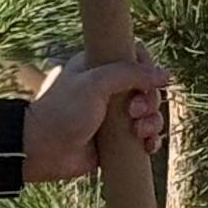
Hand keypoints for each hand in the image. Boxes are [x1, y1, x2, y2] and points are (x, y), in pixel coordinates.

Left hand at [20, 55, 169, 179]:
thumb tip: (166, 75)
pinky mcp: (117, 139)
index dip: (147, 68)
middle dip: (149, 101)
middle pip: (148, 87)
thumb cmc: (62, 111)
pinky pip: (144, 137)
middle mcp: (109, 89)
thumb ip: (130, 73)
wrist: (41, 150)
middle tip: (133, 112)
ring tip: (140, 133)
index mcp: (100, 66)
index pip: (135, 57)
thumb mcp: (95, 83)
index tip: (145, 81)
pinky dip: (151, 140)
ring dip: (152, 122)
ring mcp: (114, 115)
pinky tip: (147, 146)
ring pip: (150, 113)